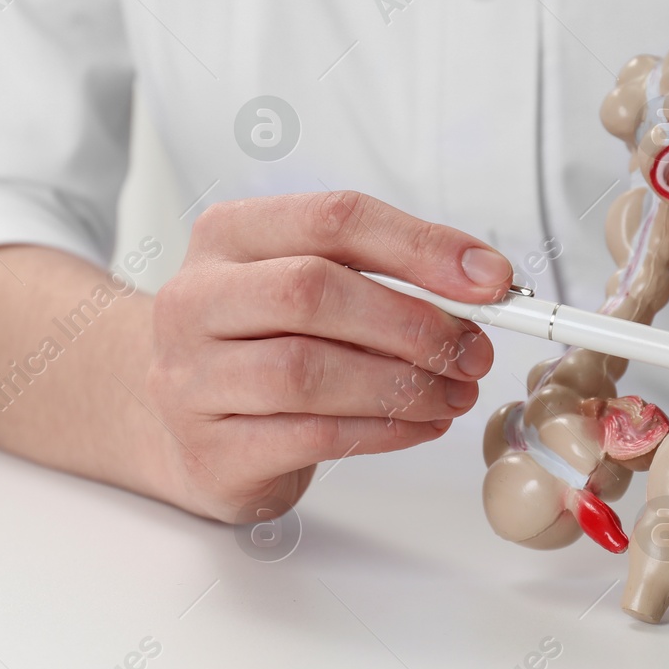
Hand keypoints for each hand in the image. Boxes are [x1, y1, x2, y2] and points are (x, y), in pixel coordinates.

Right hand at [148, 190, 510, 522]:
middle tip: (472, 351)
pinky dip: (383, 430)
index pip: (334, 219)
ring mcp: (192, 378)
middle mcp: (198, 299)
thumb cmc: (259, 346)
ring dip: (402, 384)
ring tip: (453, 393)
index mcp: (228, 236)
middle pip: (313, 291)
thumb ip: (380, 277)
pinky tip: (419, 424)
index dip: (422, 246)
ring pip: (309, 370)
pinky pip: (312, 435)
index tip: (489, 280)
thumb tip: (480, 286)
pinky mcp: (211, 450)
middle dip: (412, 322)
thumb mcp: (304, 290)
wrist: (178, 426)